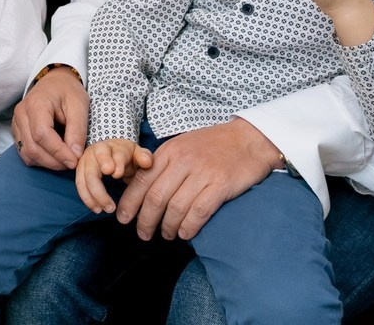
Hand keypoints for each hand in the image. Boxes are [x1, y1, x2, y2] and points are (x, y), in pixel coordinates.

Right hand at [11, 67, 87, 170]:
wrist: (55, 83)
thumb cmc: (67, 91)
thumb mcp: (79, 105)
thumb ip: (77, 130)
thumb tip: (75, 155)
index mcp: (36, 104)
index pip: (41, 134)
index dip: (58, 152)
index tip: (74, 161)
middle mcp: (21, 114)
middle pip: (32, 147)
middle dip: (54, 161)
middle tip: (73, 163)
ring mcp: (16, 123)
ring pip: (27, 153)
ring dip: (47, 163)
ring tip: (65, 160)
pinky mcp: (17, 132)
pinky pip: (25, 152)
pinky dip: (40, 159)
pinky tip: (54, 156)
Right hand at [76, 139, 152, 213]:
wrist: (114, 150)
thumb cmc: (127, 154)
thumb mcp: (138, 153)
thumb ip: (144, 157)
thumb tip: (147, 162)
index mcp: (110, 146)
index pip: (107, 153)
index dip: (112, 163)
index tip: (117, 175)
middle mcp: (94, 153)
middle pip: (91, 169)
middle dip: (98, 187)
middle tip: (110, 205)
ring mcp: (85, 162)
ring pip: (82, 179)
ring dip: (92, 197)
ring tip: (104, 210)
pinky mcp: (80, 171)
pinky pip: (80, 186)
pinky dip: (87, 199)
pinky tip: (97, 208)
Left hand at [114, 117, 279, 240]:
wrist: (249, 139)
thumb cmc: (214, 145)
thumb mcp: (183, 145)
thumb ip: (164, 163)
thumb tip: (142, 187)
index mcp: (170, 151)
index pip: (143, 180)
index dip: (130, 202)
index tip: (123, 218)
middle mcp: (183, 161)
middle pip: (156, 197)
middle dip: (146, 220)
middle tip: (143, 234)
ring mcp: (203, 173)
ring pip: (176, 207)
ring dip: (167, 227)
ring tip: (166, 235)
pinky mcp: (221, 184)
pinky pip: (199, 211)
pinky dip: (189, 226)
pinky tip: (185, 233)